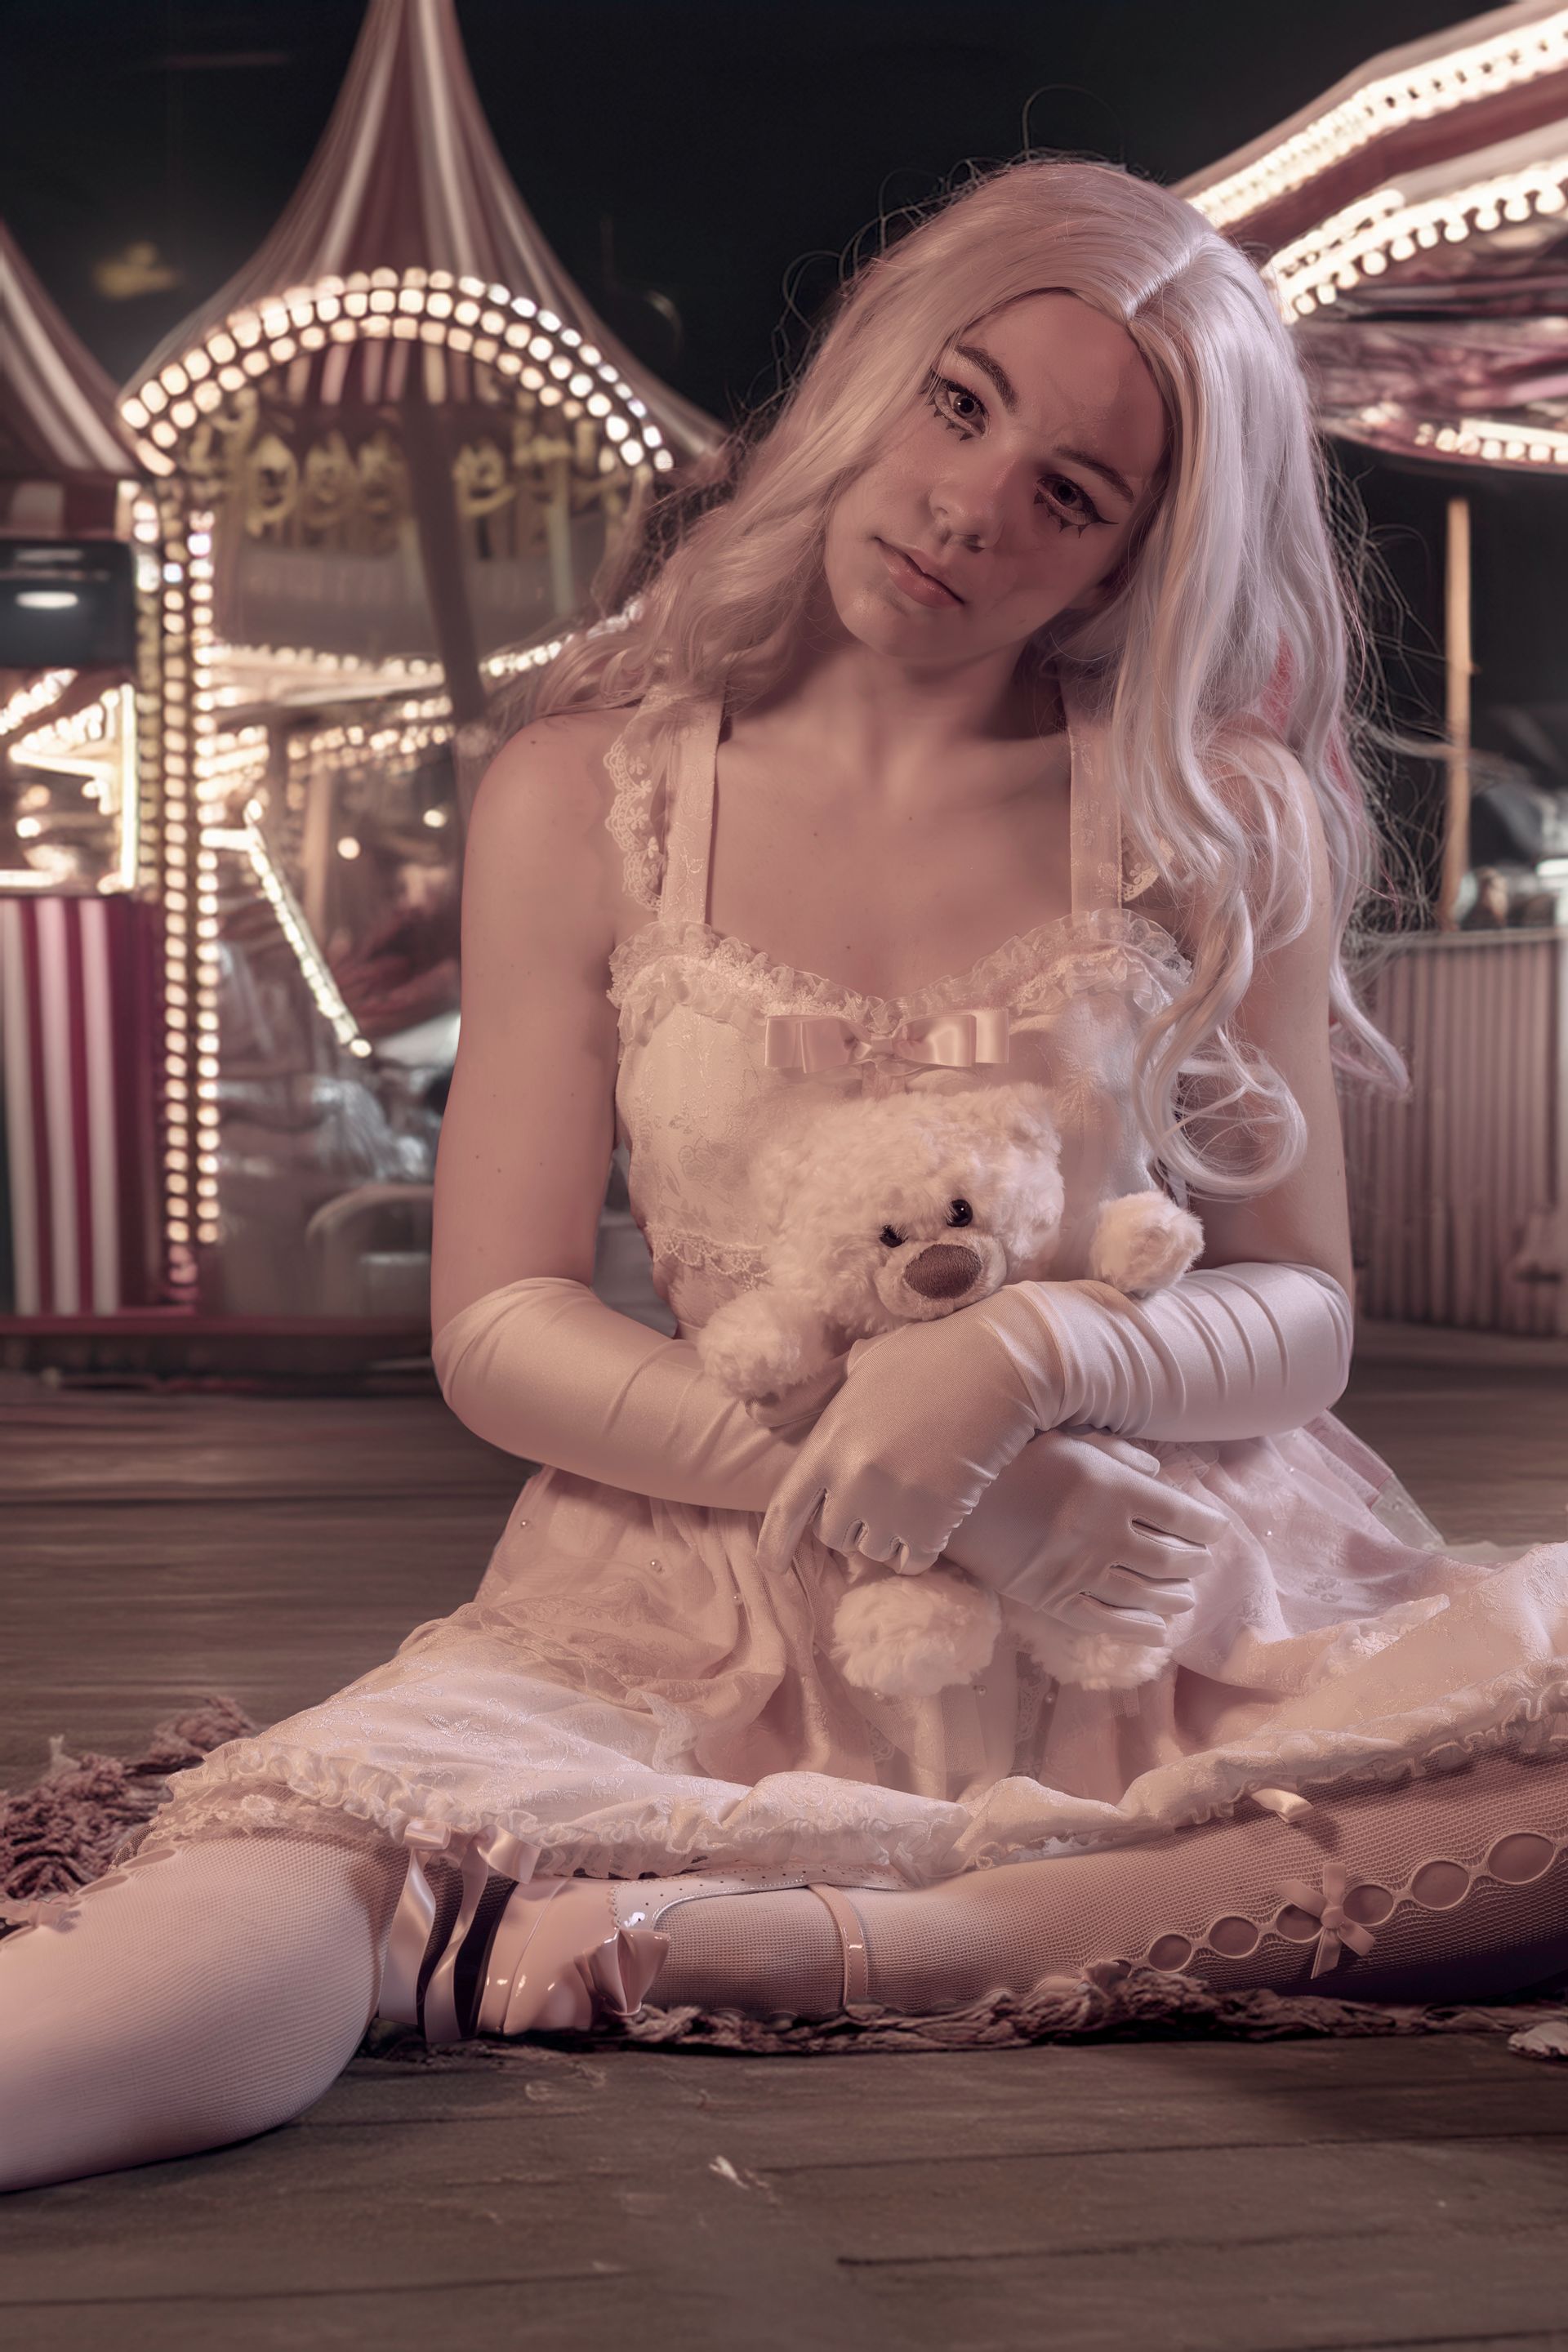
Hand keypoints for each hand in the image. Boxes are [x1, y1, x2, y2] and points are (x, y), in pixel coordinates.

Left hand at [755, 1308, 1052, 1574]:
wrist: (997, 1365)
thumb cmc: (930, 1354)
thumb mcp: (863, 1362)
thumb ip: (822, 1393)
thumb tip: (768, 1409)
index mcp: (828, 1442)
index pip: (786, 1508)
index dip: (775, 1541)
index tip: (771, 1564)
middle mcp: (853, 1480)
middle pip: (833, 1536)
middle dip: (849, 1524)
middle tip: (877, 1499)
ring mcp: (893, 1504)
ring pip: (874, 1551)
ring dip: (886, 1536)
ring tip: (909, 1502)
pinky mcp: (934, 1521)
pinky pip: (912, 1560)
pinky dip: (918, 1550)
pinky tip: (931, 1525)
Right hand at [942, 1427, 1227, 1650]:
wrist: (953, 1498)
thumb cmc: (1012, 1458)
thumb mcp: (1069, 1439)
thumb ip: (1118, 1454)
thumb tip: (1159, 1474)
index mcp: (1114, 1489)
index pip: (1182, 1514)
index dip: (1207, 1524)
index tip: (1216, 1528)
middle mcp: (1105, 1534)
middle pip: (1170, 1557)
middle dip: (1194, 1561)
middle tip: (1200, 1560)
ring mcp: (1081, 1571)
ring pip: (1145, 1593)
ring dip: (1174, 1596)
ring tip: (1186, 1596)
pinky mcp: (1054, 1599)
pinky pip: (1106, 1622)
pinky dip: (1137, 1629)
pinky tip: (1156, 1631)